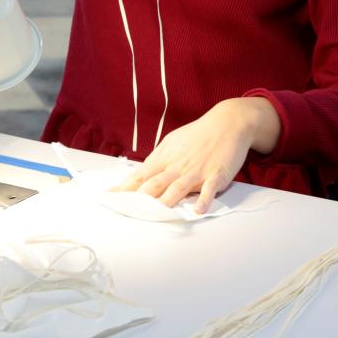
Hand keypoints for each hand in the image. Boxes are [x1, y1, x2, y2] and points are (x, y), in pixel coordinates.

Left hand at [113, 97, 282, 213]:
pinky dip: (203, 200)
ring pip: (178, 188)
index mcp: (165, 157)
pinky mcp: (216, 174)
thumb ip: (158, 160)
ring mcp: (197, 170)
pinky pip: (208, 189)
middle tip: (125, 210)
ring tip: (154, 214)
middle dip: (138, 199)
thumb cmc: (198, 135)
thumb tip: (140, 175)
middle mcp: (178, 165)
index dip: (124, 188)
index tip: (110, 197)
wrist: (228, 122)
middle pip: (154, 183)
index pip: (140, 175)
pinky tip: (198, 210)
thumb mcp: (173, 143)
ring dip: (165, 202)